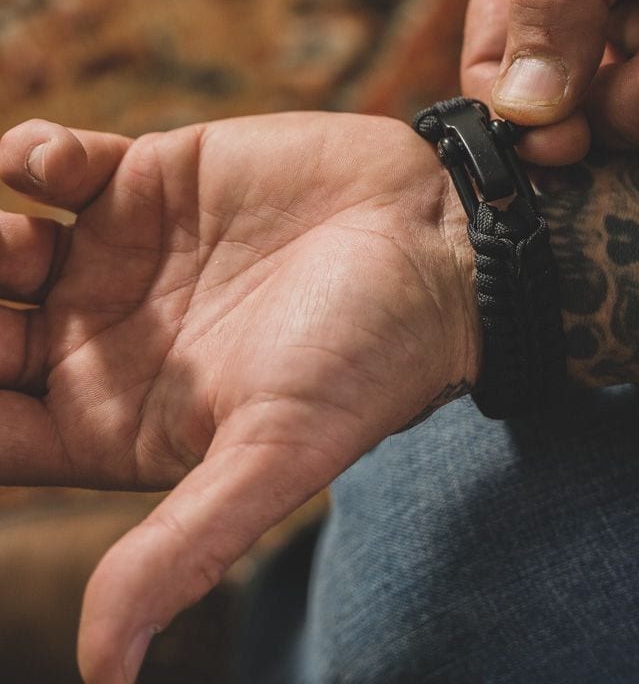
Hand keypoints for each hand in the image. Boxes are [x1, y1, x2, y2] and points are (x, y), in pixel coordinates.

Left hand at [0, 113, 476, 681]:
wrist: (442, 245)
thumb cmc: (372, 357)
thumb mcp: (277, 454)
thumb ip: (183, 546)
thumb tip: (106, 673)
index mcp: (120, 419)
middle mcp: (110, 339)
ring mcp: (126, 254)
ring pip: (2, 245)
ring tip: (10, 240)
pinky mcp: (156, 177)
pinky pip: (57, 165)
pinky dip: (31, 156)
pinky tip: (48, 165)